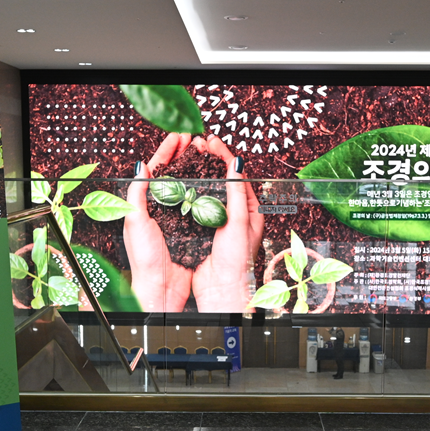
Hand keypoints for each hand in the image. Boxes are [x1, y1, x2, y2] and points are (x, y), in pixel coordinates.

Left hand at [123, 132, 194, 311]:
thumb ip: (137, 194)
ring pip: (188, 186)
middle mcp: (161, 209)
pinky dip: (207, 189)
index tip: (179, 136)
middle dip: (184, 154)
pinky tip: (214, 180)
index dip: (167, 150)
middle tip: (195, 139)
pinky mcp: (193, 229)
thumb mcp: (135, 222)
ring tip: (206, 153)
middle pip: (174, 174)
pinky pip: (201, 203)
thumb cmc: (145, 259)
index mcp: (145, 205)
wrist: (161, 288)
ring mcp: (178, 218)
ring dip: (197, 168)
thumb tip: (141, 166)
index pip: (155, 170)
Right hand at [192, 135, 263, 312]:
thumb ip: (238, 192)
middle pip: (222, 178)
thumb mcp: (240, 221)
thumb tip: (236, 163)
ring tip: (188, 156)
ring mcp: (218, 220)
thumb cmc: (237, 260)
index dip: (224, 156)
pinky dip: (188, 190)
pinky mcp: (203, 228)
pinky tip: (179, 181)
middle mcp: (235, 213)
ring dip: (198, 172)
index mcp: (250, 209)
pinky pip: (195, 204)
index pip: (237, 174)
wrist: (223, 288)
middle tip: (197, 144)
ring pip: (208, 189)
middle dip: (209, 159)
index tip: (211, 142)